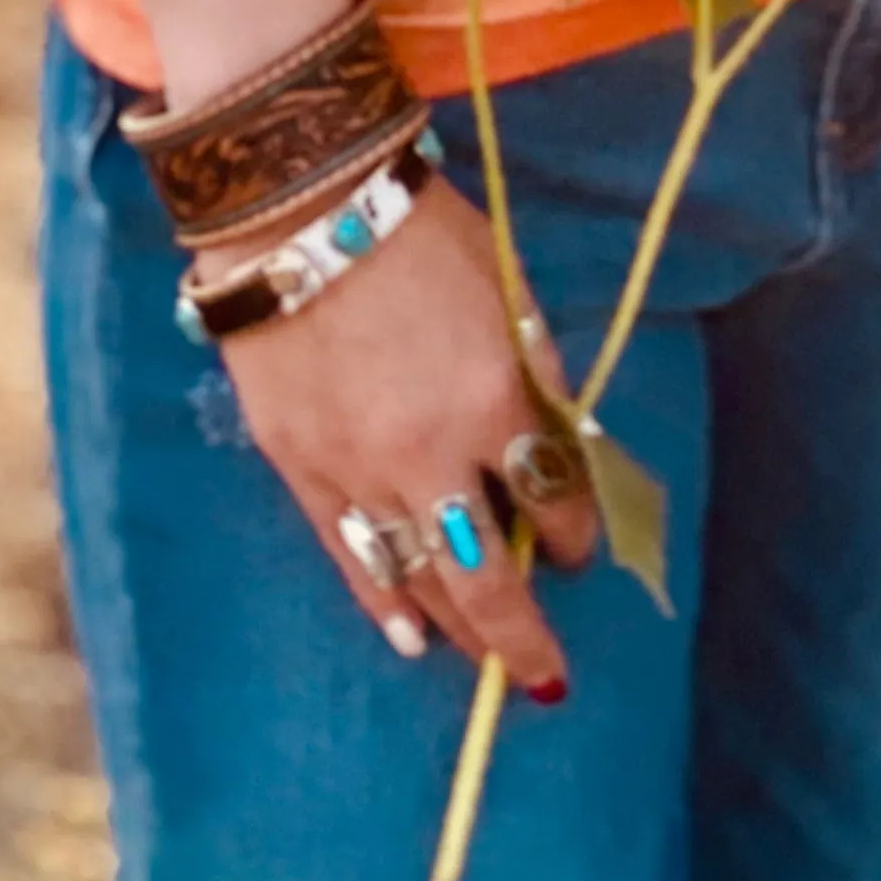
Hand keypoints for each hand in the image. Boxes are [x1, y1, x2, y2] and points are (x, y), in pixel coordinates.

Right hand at [219, 171, 598, 690]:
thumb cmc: (420, 235)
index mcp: (492, 401)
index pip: (550, 496)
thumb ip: (533, 371)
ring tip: (486, 656)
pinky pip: (351, 556)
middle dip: (522, 630)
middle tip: (544, 673)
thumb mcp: (506, 289)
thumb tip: (560, 441)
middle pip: (486, 573)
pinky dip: (382, 602)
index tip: (579, 544)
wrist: (301, 208)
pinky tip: (407, 635)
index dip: (574, 531)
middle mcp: (430, 454)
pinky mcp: (301, 469)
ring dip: (458, 629)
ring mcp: (359, 470)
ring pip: (418, 579)